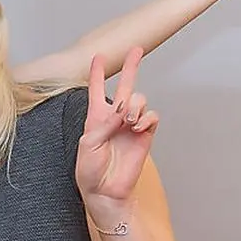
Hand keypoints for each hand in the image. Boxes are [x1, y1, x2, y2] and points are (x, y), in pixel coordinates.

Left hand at [75, 47, 157, 209]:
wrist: (106, 191)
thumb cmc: (90, 171)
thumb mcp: (89, 145)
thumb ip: (104, 123)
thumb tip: (123, 109)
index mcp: (95, 118)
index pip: (97, 90)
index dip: (97, 73)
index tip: (98, 56)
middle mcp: (114, 118)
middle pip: (125, 86)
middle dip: (131, 67)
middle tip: (137, 50)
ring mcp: (131, 126)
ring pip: (141, 100)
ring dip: (136, 106)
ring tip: (129, 121)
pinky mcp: (145, 135)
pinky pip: (152, 116)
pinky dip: (146, 118)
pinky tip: (137, 127)